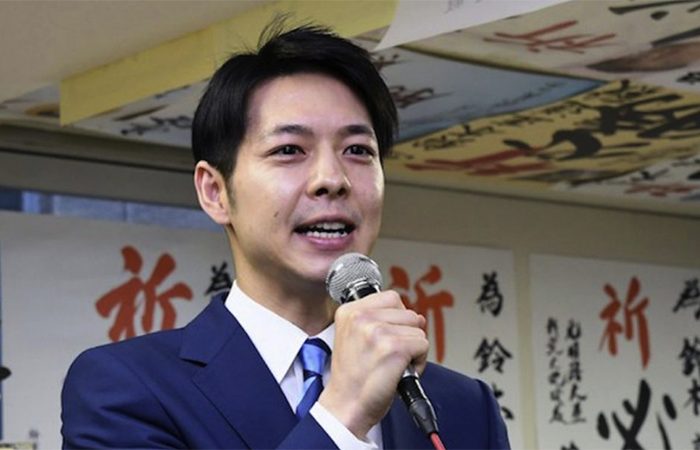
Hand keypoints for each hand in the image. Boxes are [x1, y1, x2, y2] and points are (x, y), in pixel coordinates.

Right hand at [319, 290, 427, 438]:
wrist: (346, 406)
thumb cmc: (353, 378)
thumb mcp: (353, 337)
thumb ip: (376, 320)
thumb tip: (414, 316)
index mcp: (349, 311)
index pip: (391, 298)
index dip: (396, 319)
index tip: (385, 338)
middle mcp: (361, 317)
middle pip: (408, 313)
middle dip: (406, 334)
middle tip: (388, 355)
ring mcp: (377, 331)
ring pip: (418, 329)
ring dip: (413, 349)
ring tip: (393, 364)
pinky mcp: (395, 348)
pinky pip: (423, 345)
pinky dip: (419, 362)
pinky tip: (400, 372)